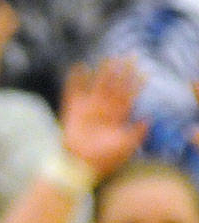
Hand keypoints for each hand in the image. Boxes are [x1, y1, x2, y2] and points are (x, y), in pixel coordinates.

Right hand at [59, 57, 146, 178]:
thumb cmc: (103, 159)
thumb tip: (149, 119)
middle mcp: (104, 110)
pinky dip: (75, 80)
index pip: (129, 96)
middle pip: (115, 86)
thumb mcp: (126, 146)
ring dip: (103, 72)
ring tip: (108, 58)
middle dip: (122, 72)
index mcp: (117, 117)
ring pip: (97, 85)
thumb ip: (138, 132)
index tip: (144, 71)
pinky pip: (73, 92)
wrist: (79, 166)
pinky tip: (79, 67)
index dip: (136, 84)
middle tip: (129, 56)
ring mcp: (88, 109)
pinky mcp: (73, 111)